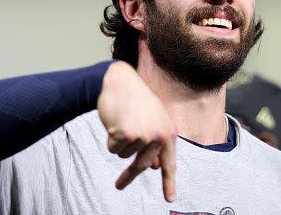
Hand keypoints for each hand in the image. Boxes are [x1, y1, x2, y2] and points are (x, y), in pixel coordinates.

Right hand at [97, 61, 176, 201]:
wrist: (119, 80)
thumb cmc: (135, 99)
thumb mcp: (152, 119)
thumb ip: (155, 142)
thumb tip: (155, 166)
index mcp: (168, 132)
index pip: (169, 163)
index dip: (169, 182)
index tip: (170, 198)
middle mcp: (158, 135)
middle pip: (141, 165)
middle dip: (128, 177)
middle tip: (118, 186)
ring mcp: (142, 135)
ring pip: (124, 155)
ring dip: (119, 143)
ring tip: (121, 122)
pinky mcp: (125, 134)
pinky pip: (113, 148)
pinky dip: (110, 138)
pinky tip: (114, 121)